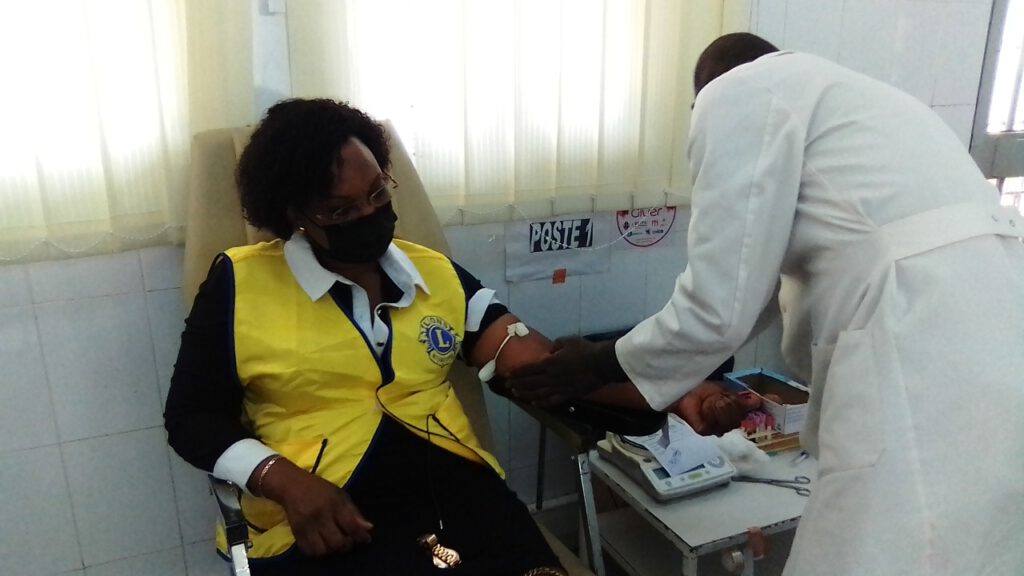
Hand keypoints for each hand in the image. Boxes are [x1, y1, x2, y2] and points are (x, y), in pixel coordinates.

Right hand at [257, 458, 373, 555]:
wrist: (291, 485)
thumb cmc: (319, 489)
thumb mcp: (340, 495)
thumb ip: (354, 512)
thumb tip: (368, 528)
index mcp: (334, 504)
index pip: (351, 526)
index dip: (361, 536)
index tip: (365, 539)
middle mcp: (320, 516)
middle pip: (337, 542)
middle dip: (346, 545)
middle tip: (348, 541)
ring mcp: (307, 525)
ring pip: (322, 550)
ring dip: (331, 550)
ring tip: (333, 542)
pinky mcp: (296, 532)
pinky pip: (309, 550)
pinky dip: (317, 551)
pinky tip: (321, 543)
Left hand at [505, 336, 624, 406]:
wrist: (602, 365)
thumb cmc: (585, 350)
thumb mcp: (568, 341)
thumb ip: (555, 345)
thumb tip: (550, 351)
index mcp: (550, 363)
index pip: (529, 369)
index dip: (517, 372)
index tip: (507, 374)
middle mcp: (551, 377)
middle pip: (530, 383)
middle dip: (518, 384)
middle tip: (507, 386)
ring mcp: (559, 388)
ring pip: (538, 393)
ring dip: (526, 394)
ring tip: (516, 394)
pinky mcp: (568, 395)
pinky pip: (552, 401)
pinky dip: (542, 403)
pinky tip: (534, 404)